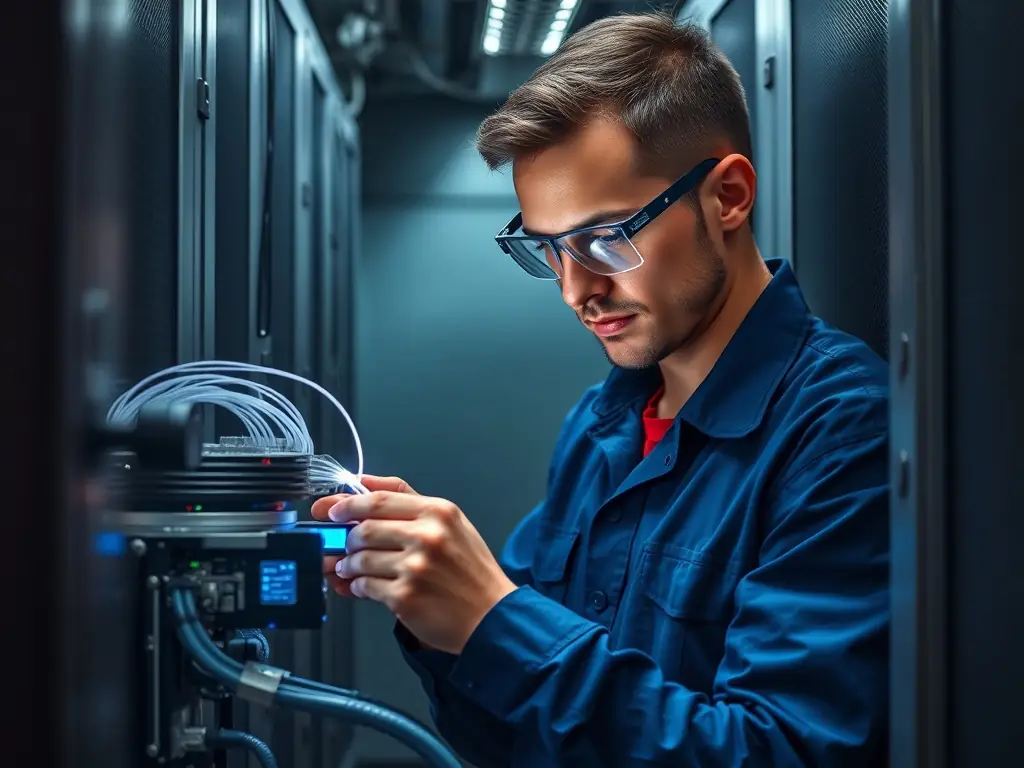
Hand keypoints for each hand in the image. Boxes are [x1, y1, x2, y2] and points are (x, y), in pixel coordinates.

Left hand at [310, 475, 516, 654]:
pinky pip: (365, 586)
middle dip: (346, 539)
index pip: (379, 498)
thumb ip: (409, 501)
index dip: (347, 504)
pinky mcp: (405, 597)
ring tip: (351, 569)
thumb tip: (363, 483)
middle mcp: (427, 536)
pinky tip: (363, 587)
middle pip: (363, 528)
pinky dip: (357, 586)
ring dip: (348, 565)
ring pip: (360, 558)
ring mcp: (415, 567)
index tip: (331, 510)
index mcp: (438, 512)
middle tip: (343, 545)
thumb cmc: (472, 572)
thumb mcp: (452, 525)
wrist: (493, 617)